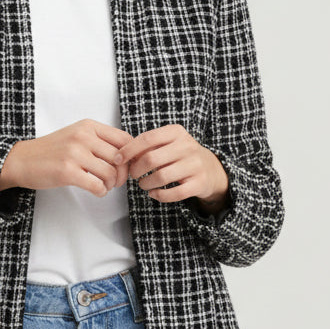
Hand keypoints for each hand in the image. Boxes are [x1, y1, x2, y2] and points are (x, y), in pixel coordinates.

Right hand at [0, 119, 133, 197]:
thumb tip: (127, 156)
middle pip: (120, 158)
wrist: (22, 160)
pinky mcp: (67, 172)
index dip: (131, 156)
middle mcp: (83, 136)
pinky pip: (97, 185)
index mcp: (88, 126)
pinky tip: (96, 191)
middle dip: (122, 174)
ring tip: (104, 186)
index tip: (127, 166)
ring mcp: (75, 153)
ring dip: (111, 185)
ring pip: (110, 173)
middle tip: (116, 181)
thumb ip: (99, 140)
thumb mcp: (76, 135)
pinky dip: (101, 192)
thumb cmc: (51, 150)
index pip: (124, 139)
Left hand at [113, 124, 228, 208]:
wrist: (211, 169)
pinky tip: (154, 193)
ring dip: (146, 183)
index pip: (147, 138)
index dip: (129, 150)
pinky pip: (174, 193)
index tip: (118, 159)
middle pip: (151, 159)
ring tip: (143, 184)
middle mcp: (187, 146)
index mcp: (176, 132)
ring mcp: (195, 165)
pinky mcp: (199, 183)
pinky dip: (159, 195)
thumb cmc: (180, 155)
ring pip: (161, 177)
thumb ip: (147, 146)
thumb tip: (121, 154)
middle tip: (133, 175)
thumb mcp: (168, 143)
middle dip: (136, 170)